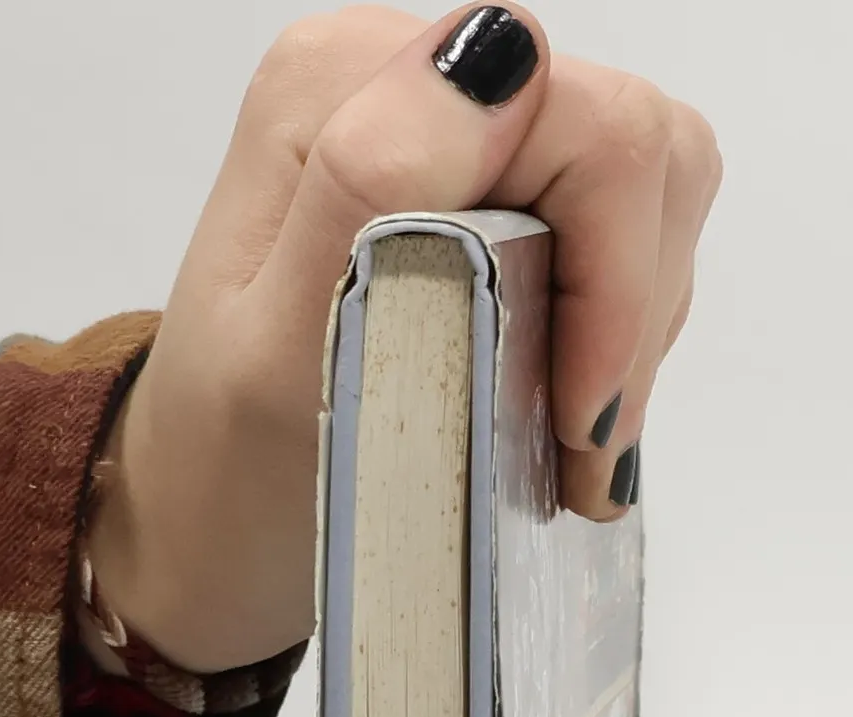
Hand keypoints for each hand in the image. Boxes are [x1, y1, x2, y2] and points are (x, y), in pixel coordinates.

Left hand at [87, 5, 722, 674]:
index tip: (577, 415)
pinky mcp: (494, 202)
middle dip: (629, 311)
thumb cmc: (231, 467)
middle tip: (578, 445)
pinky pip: (621, 240)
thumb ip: (374, 183)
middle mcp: (407, 83)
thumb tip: (497, 57)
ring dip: (630, 333)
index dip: (614, 274)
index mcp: (348, 88)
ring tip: (565, 447)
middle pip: (631, 149)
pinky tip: (559, 418)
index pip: (587, 122)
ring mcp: (460, 140)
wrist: (205, 522)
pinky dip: (615, 339)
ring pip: (647, 193)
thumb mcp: (278, 350)